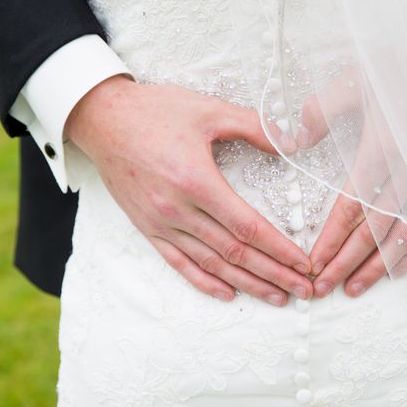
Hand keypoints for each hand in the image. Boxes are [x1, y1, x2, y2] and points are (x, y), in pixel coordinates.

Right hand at [65, 75, 312, 304]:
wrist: (102, 120)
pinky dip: (204, 282)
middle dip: (274, 274)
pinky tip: (228, 294)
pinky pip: (179, 263)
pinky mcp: (147, 228)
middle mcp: (178, 210)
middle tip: (302, 291)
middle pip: (235, 253)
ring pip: (211, 264)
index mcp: (197, 181)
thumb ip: (255, 126)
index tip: (303, 263)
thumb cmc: (156, 111)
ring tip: (276, 297)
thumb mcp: (209, 110)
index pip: (248, 228)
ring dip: (247, 284)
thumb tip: (293, 141)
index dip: (279, 249)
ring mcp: (160, 223)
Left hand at [296, 67, 406, 297]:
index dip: (330, 241)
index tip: (311, 264)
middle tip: (322, 289)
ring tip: (354, 289)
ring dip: (379, 268)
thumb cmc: (396, 67)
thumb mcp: (350, 80)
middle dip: (346, 264)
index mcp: (381, 148)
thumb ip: (318, 112)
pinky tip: (398, 272)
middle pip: (374, 231)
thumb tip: (290, 143)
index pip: (350, 208)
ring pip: (406, 236)